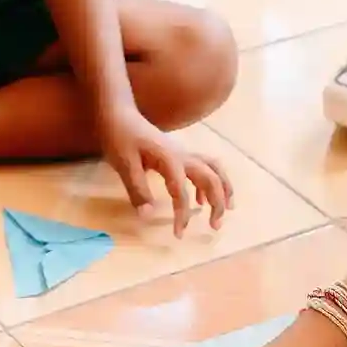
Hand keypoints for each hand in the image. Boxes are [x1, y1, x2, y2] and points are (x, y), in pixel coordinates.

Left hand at [98, 110, 232, 236]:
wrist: (119, 113)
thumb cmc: (119, 136)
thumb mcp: (123, 164)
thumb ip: (137, 189)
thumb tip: (147, 216)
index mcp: (169, 159)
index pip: (181, 191)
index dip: (182, 214)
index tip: (179, 234)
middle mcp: (182, 155)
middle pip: (211, 177)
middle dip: (218, 202)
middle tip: (215, 226)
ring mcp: (183, 153)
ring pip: (214, 169)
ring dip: (223, 188)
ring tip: (227, 209)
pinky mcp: (179, 154)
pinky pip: (205, 167)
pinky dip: (210, 183)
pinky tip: (201, 200)